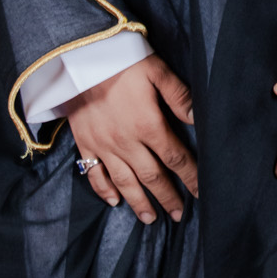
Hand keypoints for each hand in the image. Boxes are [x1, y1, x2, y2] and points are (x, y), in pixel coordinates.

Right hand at [66, 55, 196, 225]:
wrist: (75, 59)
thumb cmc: (120, 61)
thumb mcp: (156, 71)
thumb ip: (179, 96)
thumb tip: (198, 119)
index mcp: (148, 125)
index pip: (175, 158)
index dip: (190, 177)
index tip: (201, 193)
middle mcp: (126, 142)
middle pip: (151, 177)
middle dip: (167, 197)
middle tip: (179, 215)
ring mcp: (103, 145)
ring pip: (124, 182)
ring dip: (139, 202)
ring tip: (151, 218)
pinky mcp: (84, 143)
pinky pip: (94, 174)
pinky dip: (104, 191)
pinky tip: (114, 202)